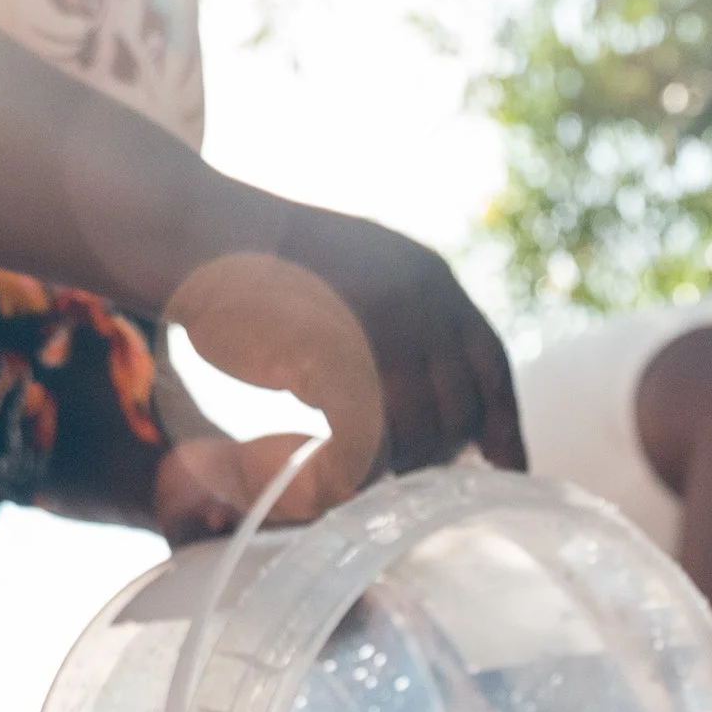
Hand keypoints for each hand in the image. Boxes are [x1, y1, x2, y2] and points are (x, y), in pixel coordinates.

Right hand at [269, 201, 525, 473]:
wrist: (201, 235)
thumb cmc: (268, 269)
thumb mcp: (361, 278)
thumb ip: (405, 326)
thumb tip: (435, 399)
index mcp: (433, 278)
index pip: (491, 363)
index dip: (504, 423)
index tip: (510, 467)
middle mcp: (423, 300)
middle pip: (458, 411)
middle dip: (434, 454)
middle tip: (399, 474)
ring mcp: (385, 330)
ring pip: (417, 435)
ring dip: (390, 466)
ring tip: (355, 470)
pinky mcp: (341, 361)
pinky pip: (368, 444)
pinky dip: (353, 471)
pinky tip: (332, 476)